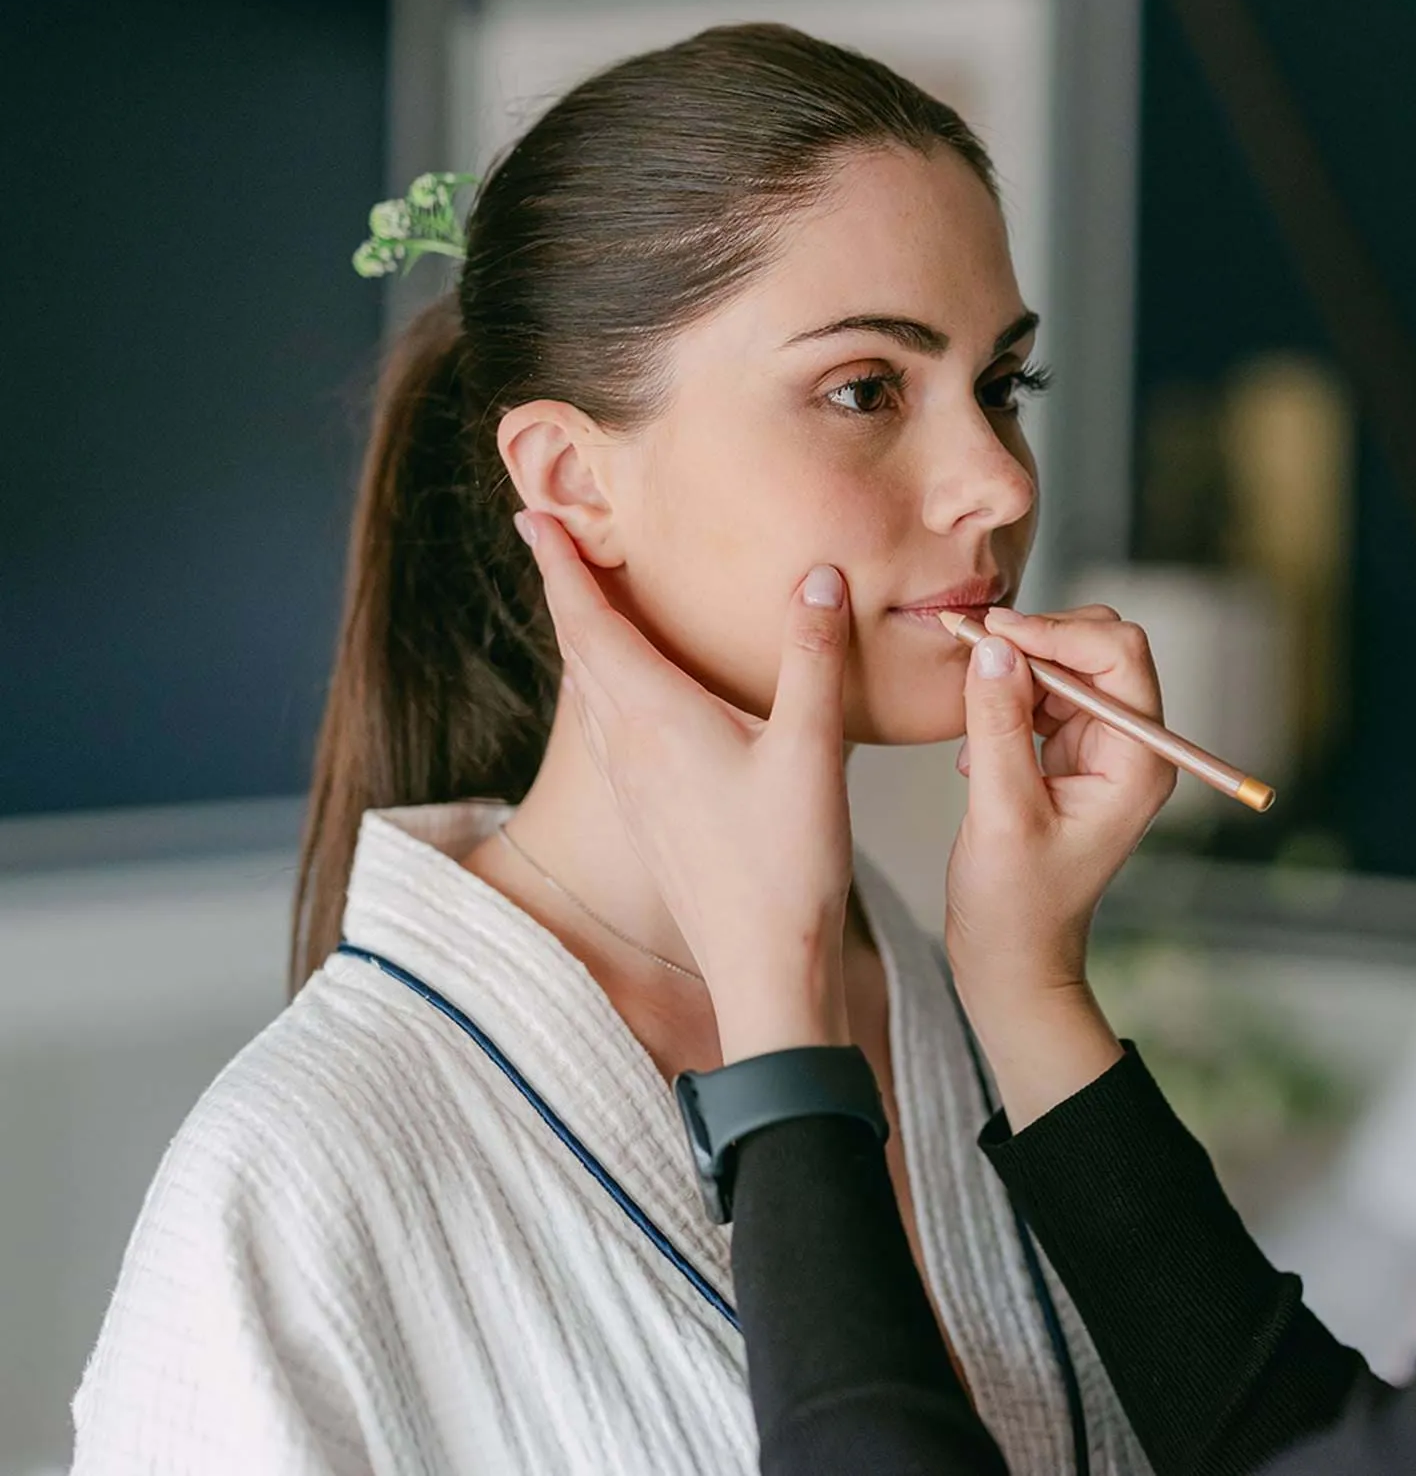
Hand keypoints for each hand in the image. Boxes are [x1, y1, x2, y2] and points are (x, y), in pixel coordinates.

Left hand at [517, 510, 853, 1061]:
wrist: (762, 966)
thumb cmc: (786, 865)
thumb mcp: (812, 750)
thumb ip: (813, 657)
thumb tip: (817, 577)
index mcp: (655, 719)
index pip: (590, 622)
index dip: (560, 565)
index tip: (533, 515)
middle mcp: (627, 746)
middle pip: (578, 650)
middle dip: (563, 587)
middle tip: (546, 536)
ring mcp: (631, 784)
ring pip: (588, 690)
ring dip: (579, 635)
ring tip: (582, 598)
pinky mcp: (647, 812)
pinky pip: (606, 726)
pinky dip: (602, 682)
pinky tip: (624, 692)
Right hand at [943, 606, 1176, 1120]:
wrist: (1013, 959)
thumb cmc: (1015, 906)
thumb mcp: (1000, 812)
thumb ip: (998, 725)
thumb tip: (993, 646)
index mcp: (1135, 762)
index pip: (1119, 654)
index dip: (1058, 632)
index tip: (994, 634)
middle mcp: (1130, 748)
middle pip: (1099, 648)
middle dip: (1038, 641)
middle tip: (975, 650)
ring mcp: (1101, 751)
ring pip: (1067, 667)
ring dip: (1016, 670)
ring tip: (970, 703)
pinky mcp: (1071, 758)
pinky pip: (1044, 697)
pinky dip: (1007, 699)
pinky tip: (977, 743)